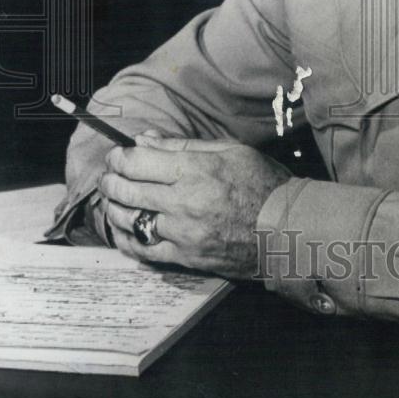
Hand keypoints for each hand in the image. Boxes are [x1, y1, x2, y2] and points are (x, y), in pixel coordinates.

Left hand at [98, 135, 290, 278]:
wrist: (288, 229)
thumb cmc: (263, 184)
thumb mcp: (230, 151)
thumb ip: (183, 146)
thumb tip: (146, 140)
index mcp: (194, 171)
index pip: (136, 161)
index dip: (119, 156)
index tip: (117, 154)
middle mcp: (183, 202)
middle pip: (127, 189)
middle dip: (111, 179)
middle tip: (110, 175)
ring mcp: (182, 233)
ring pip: (129, 220)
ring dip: (114, 207)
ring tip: (115, 200)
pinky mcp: (185, 258)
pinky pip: (144, 250)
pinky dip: (128, 239)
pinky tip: (125, 230)